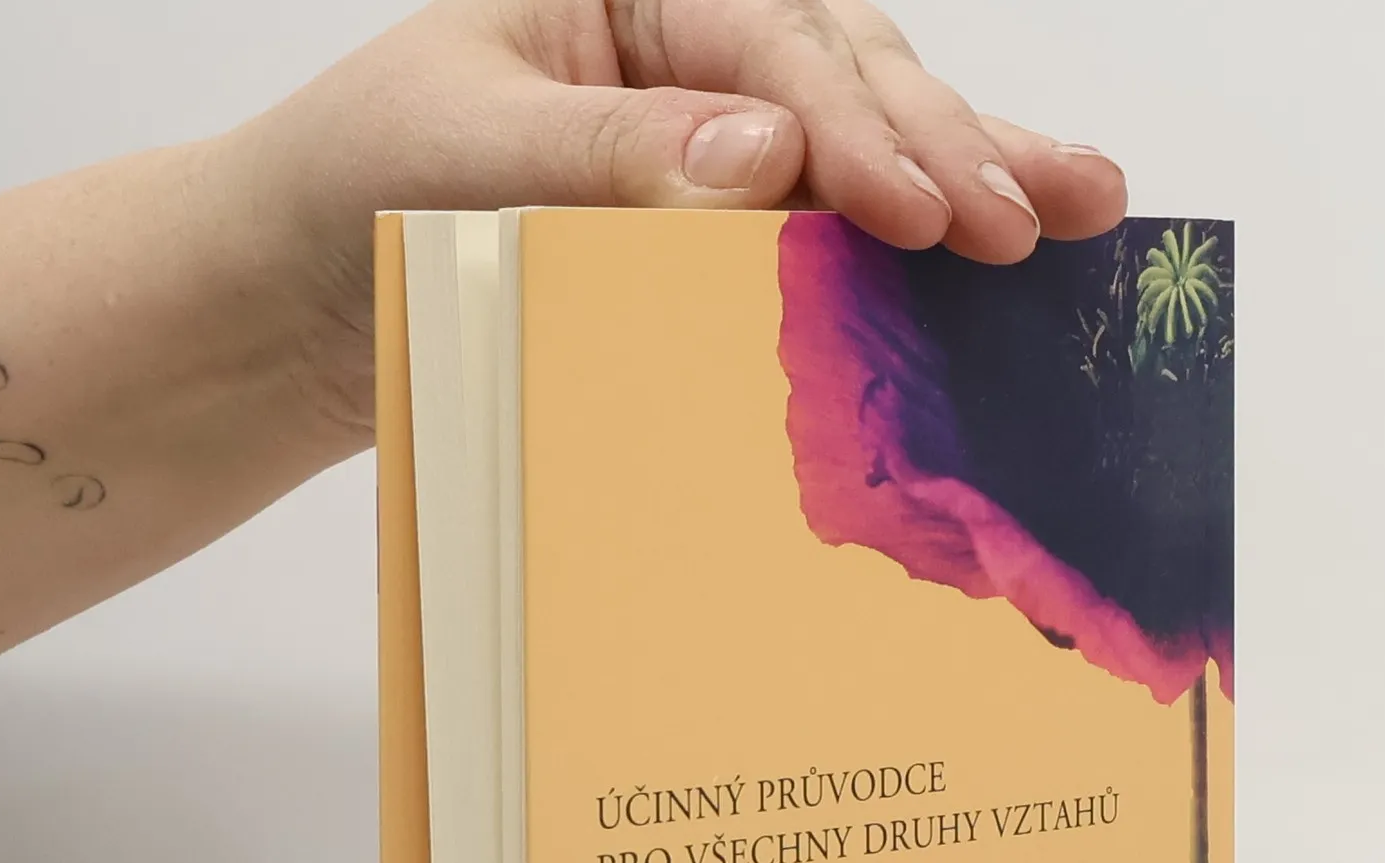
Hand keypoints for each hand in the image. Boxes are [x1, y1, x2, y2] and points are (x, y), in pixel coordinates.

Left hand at [232, 0, 1127, 442]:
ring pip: (864, 134)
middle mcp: (685, 47)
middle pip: (845, 73)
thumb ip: (613, 154)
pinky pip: (829, 217)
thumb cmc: (354, 190)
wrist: (299, 296)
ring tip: (1085, 206)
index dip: (851, 128)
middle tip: (1037, 216)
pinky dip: (913, 234)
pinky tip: (1009, 238)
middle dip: (946, 143)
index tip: (920, 214)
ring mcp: (711, 132)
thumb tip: (764, 161)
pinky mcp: (718, 223)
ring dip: (975, 167)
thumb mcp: (462, 152)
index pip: (768, 45)